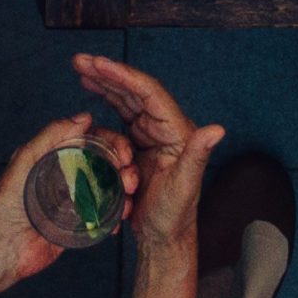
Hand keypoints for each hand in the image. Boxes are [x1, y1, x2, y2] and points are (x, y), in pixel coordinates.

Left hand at [0, 111, 117, 290]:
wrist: (3, 245)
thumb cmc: (7, 202)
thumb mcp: (26, 160)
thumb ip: (51, 136)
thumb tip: (83, 118)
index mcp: (58, 156)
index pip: (94, 141)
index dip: (113, 143)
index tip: (124, 153)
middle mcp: (71, 175)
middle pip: (108, 163)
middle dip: (126, 167)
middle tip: (130, 178)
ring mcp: (78, 200)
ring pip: (112, 188)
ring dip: (126, 191)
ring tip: (128, 197)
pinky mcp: (82, 224)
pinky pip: (107, 215)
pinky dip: (118, 215)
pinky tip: (120, 219)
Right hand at [71, 54, 224, 254]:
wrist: (164, 237)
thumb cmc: (175, 215)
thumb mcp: (184, 187)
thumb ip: (197, 156)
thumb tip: (217, 129)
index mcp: (177, 131)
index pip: (149, 94)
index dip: (123, 76)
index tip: (98, 63)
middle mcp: (165, 128)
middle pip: (135, 92)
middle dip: (108, 73)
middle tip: (80, 60)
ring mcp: (151, 135)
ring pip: (126, 100)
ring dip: (104, 82)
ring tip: (80, 68)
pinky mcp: (139, 144)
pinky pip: (120, 116)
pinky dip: (105, 102)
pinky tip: (90, 91)